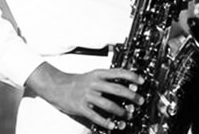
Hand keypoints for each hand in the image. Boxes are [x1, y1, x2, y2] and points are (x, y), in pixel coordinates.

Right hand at [25, 61, 144, 130]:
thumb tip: (125, 84)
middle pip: (117, 89)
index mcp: (99, 73)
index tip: (141, 81)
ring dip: (120, 111)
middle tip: (139, 101)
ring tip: (128, 115)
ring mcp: (87, 95)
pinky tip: (112, 126)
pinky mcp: (80, 107)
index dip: (132, 76)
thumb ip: (107, 79)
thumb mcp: (93, 75)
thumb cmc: (78, 81)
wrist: (57, 86)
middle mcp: (94, 83)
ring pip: (107, 104)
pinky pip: (95, 116)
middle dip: (131, 95)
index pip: (119, 72)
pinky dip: (105, 122)